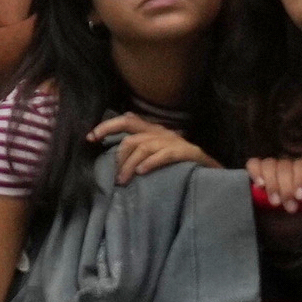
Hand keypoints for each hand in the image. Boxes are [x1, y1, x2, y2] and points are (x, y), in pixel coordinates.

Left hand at [92, 112, 208, 181]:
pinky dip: (151, 163)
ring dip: (130, 165)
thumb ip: (138, 145)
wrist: (210, 169)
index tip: (90, 138)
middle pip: (132, 137)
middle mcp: (161, 132)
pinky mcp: (186, 152)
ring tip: (123, 181)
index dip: (107, 126)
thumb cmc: (178, 162)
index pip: (126, 121)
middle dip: (118, 156)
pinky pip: (164, 155)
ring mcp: (174, 141)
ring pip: (143, 147)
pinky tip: (142, 172)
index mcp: (153, 130)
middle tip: (114, 176)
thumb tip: (118, 144)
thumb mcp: (156, 151)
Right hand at [251, 155, 301, 211]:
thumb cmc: (301, 216)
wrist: (283, 229)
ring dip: (272, 185)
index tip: (301, 197)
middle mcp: (289, 165)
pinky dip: (256, 172)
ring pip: (269, 164)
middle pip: (285, 166)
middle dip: (287, 188)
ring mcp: (271, 168)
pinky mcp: (255, 173)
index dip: (300, 178)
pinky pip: (253, 164)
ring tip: (275, 203)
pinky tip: (260, 185)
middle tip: (290, 208)